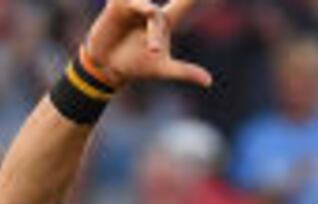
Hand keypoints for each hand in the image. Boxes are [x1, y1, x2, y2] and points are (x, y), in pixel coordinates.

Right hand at [75, 0, 211, 92]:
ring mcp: (132, 5)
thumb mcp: (162, 69)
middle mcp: (149, 10)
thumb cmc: (137, 65)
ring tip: (147, 20)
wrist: (107, 66)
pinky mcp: (114, 6)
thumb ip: (184, 71)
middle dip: (154, 34)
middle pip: (155, 15)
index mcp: (164, 21)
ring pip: (139, 5)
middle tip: (152, 52)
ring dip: (142, 11)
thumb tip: (209, 81)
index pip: (185, 0)